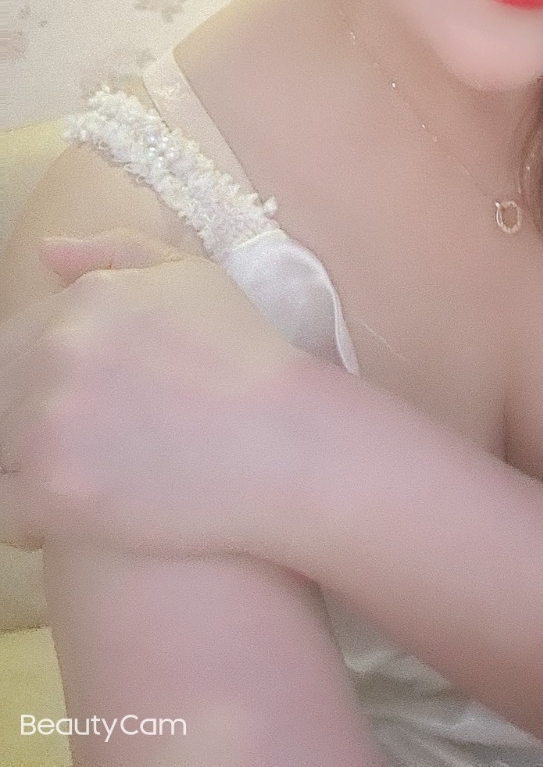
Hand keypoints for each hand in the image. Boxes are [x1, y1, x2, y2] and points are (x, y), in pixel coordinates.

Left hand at [0, 231, 305, 555]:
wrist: (288, 443)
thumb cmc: (248, 359)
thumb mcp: (192, 278)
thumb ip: (113, 252)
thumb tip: (46, 251)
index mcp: (83, 302)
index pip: (9, 344)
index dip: (34, 380)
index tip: (75, 404)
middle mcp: (57, 352)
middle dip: (24, 420)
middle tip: (86, 442)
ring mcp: (50, 423)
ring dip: (24, 464)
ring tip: (82, 474)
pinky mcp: (55, 492)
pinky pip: (3, 509)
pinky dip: (28, 517)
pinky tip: (74, 511)